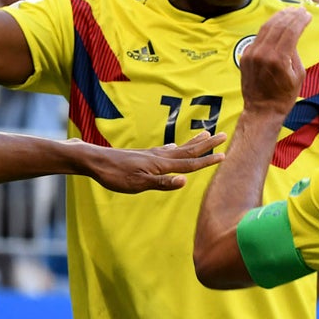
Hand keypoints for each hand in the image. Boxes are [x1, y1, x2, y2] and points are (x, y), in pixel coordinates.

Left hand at [86, 131, 226, 192]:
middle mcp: (159, 157)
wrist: (95, 160)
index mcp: (160, 165)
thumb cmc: (115, 175)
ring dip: (193, 143)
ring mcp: (151, 155)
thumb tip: (185, 181)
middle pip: (187, 150)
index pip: (189, 163)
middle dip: (206, 144)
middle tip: (223, 135)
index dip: (207, 160)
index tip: (224, 154)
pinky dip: (174, 147)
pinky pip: (165, 150)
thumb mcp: (138, 184)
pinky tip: (172, 147)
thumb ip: (162, 183)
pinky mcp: (142, 156)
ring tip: (204, 135)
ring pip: (177, 148)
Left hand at [240, 8, 311, 116]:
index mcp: (279, 59)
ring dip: (278, 17)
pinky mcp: (245, 56)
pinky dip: (268, 28)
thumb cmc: (284, 96)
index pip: (291, 30)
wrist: (262, 110)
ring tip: (289, 12)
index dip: (300, 20)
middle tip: (300, 9)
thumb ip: (295, 53)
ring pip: (266, 28)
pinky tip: (276, 24)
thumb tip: (293, 35)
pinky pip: (258, 37)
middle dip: (291, 15)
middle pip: (278, 25)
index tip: (307, 14)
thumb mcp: (298, 75)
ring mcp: (252, 54)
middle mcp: (263, 54)